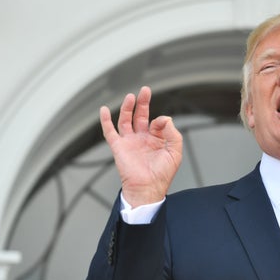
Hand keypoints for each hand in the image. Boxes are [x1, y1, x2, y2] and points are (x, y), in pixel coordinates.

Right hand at [100, 86, 182, 206]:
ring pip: (126, 120)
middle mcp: (141, 139)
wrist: (148, 188)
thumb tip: (164, 118)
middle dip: (142, 103)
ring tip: (131, 97)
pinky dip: (105, 121)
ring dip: (127, 108)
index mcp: (155, 140)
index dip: (161, 120)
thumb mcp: (175, 152)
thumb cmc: (162, 174)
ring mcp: (129, 142)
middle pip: (140, 115)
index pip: (157, 122)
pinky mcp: (118, 147)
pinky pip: (109, 132)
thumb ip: (173, 133)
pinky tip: (104, 110)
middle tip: (145, 90)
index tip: (162, 123)